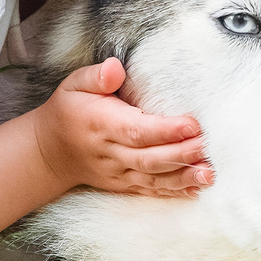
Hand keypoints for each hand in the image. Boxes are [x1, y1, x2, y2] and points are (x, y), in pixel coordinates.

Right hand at [32, 59, 211, 196]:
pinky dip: (174, 192)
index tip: (193, 125)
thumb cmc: (69, 111)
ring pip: (153, 179)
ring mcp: (118, 173)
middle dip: (181, 154)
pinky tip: (196, 189)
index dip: (165, 130)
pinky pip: (150, 191)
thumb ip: (96, 76)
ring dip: (183, 178)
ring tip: (209, 174)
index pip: (136, 130)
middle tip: (209, 147)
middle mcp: (111, 153)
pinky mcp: (123, 185)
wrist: (50, 152)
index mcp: (102, 125)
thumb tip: (115, 68)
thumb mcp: (74, 85)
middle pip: (150, 158)